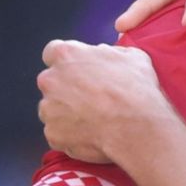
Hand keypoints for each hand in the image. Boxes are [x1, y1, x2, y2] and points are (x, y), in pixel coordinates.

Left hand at [36, 40, 174, 163]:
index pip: (53, 52)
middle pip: (51, 81)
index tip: (78, 70)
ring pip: (52, 108)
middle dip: (66, 88)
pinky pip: (58, 132)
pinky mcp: (52, 133)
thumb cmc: (137, 91)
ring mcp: (48, 109)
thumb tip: (105, 54)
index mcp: (67, 55)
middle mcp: (51, 80)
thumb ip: (111, 52)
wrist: (137, 129)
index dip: (67, 62)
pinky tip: (91, 134)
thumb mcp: (134, 57)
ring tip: (94, 118)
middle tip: (91, 97)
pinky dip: (70, 134)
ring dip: (67, 112)